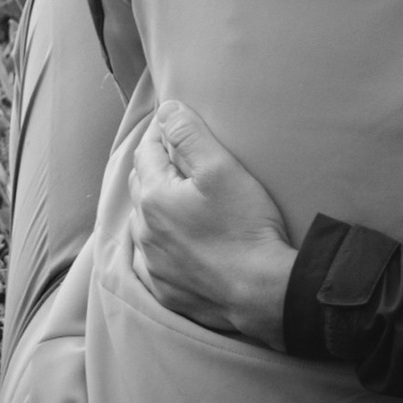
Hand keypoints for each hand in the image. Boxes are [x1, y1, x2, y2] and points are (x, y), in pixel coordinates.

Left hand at [127, 100, 297, 347]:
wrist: (261, 292)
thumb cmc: (244, 226)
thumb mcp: (221, 167)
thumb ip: (188, 134)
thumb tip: (165, 110)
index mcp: (153, 197)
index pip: (146, 150)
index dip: (162, 133)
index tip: (178, 126)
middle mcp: (144, 231)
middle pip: (141, 184)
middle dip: (156, 166)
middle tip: (182, 157)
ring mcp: (152, 264)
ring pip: (144, 221)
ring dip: (156, 205)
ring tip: (181, 196)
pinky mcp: (164, 290)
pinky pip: (152, 258)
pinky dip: (160, 242)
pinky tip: (179, 239)